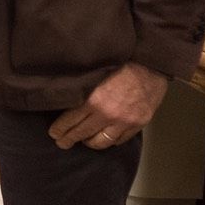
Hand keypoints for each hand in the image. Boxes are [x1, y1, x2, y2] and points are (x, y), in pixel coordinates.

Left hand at [47, 62, 168, 150]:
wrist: (150, 63)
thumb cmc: (121, 62)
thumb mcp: (94, 74)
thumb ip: (82, 90)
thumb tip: (67, 102)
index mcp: (93, 101)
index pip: (69, 121)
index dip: (59, 129)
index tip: (54, 133)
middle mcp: (107, 114)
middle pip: (82, 134)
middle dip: (69, 140)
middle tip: (62, 142)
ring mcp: (124, 121)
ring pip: (101, 142)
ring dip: (90, 143)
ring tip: (84, 141)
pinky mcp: (138, 124)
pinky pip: (120, 140)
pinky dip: (110, 140)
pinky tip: (105, 137)